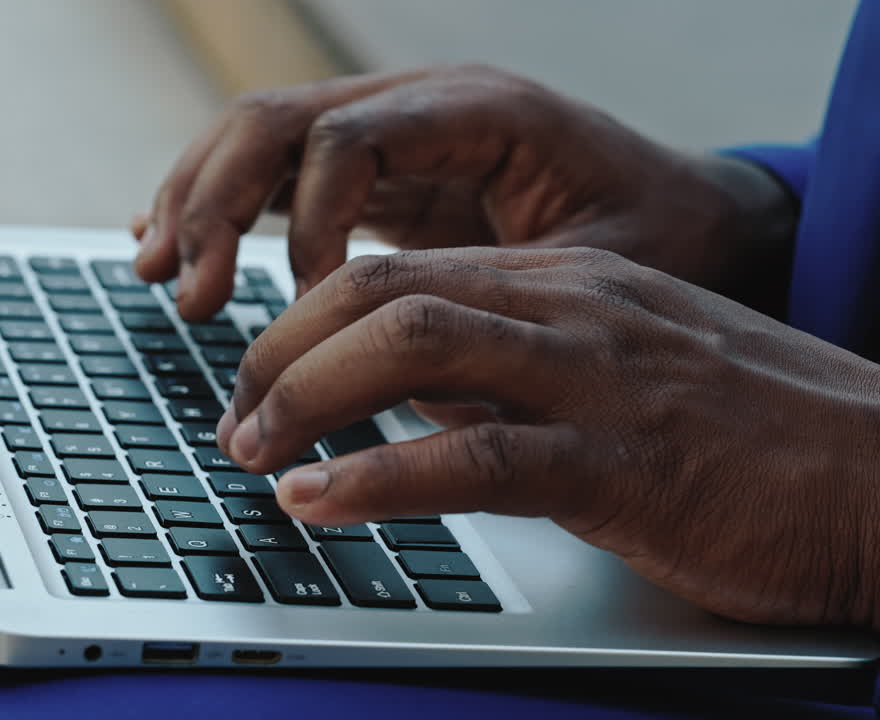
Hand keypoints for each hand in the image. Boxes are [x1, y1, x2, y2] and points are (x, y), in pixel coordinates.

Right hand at [132, 65, 794, 321]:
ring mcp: (394, 128)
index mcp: (479, 110)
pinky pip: (278, 172)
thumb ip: (502, 302)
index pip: (346, 141)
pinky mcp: (380, 170)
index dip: (306, 224)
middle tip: (185, 289)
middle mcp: (422, 101)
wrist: (694, 214)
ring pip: (261, 136)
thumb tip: (404, 379)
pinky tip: (178, 247)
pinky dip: (224, 208)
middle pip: (278, 119)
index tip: (308, 307)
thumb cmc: (662, 238)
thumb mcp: (605, 268)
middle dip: (216, 203)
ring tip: (153, 270)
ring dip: (198, 201)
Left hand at [217, 246, 879, 628]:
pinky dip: (377, 478)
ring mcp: (595, 377)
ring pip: (412, 346)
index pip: (399, 269)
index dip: (304, 323)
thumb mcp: (616, 370)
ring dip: (306, 399)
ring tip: (251, 453)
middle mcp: (570, 306)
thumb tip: (407, 401)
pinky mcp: (621, 463)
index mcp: (565, 280)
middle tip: (232, 418)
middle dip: (281, 353)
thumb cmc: (749, 432)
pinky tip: (319, 503)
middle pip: (382, 293)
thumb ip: (512, 371)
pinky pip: (476, 457)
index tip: (259, 379)